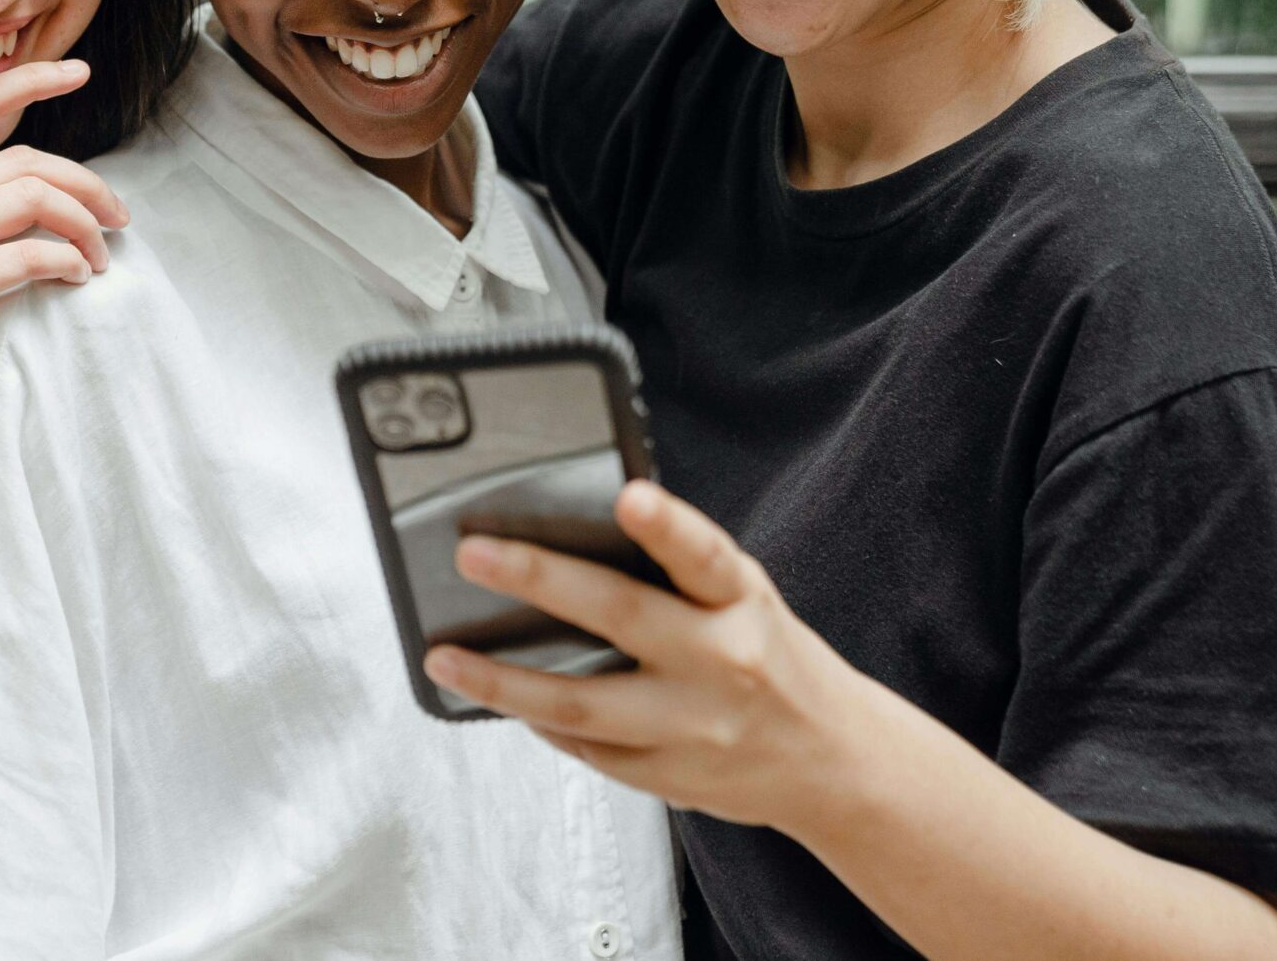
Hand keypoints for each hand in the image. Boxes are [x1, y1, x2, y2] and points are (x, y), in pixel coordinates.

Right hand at [0, 60, 128, 525]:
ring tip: (100, 256)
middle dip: (85, 183)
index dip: (27, 81)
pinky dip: (68, 262)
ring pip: (32, 198)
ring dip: (85, 225)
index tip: (77, 71)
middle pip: (21, 161)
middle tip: (119, 215)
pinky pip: (29, 255)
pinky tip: (78, 279)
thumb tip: (25, 184)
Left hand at [421, 478, 875, 838]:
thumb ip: (680, 571)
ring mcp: (691, 728)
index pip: (705, 556)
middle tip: (471, 554)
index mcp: (741, 604)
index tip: (628, 498)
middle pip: (621, 617)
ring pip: (581, 704)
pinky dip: (538, 721)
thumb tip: (576, 533)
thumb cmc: (770, 657)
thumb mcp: (744, 599)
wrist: (833, 761)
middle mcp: (720, 663)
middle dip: (539, 580)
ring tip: (443, 658)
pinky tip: (500, 698)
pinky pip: (586, 749)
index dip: (667, 526)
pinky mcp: (668, 778)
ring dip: (501, 681)